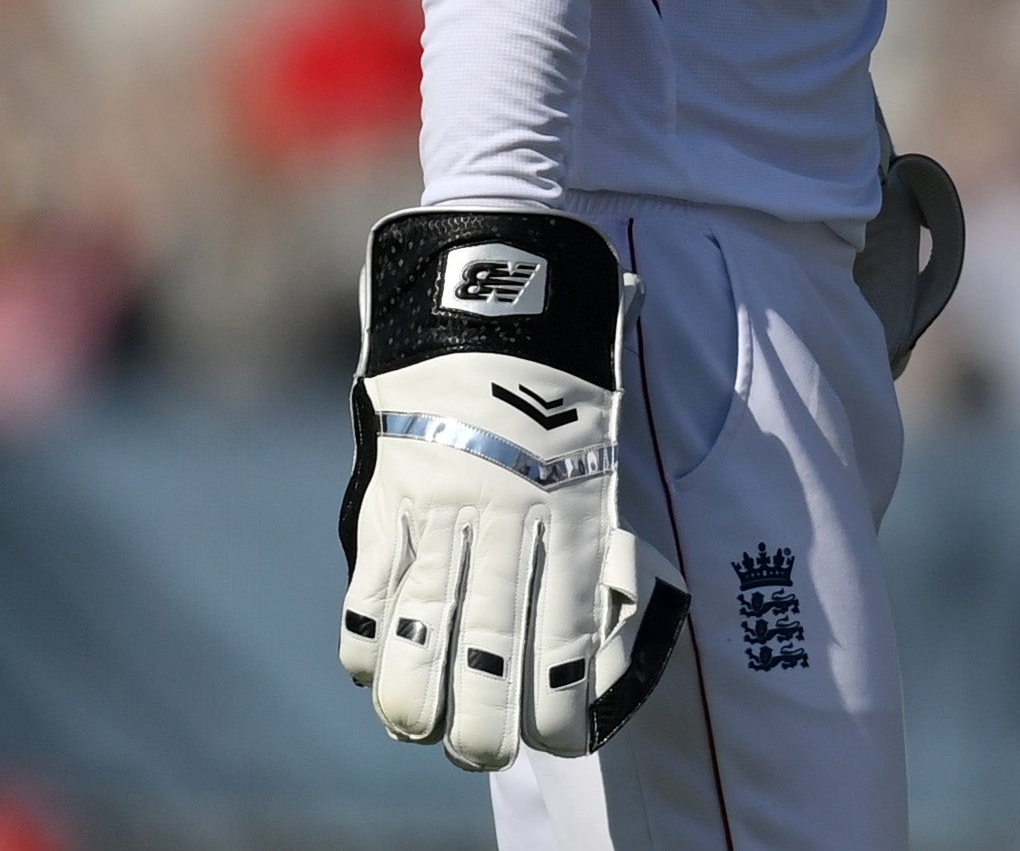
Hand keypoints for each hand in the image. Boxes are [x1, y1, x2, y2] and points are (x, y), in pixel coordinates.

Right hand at [340, 210, 684, 768]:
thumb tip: (620, 604)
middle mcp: (506, 515)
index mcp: (575, 505)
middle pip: (490, 642)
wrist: (496, 292)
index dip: (563, 696)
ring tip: (426, 734)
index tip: (563, 739)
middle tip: (486, 756)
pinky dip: (368, 633)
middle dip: (487, 716)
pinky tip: (373, 671)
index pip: (570, 627)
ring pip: (422, 626)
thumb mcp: (606, 443)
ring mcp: (439, 506)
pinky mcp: (386, 492)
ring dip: (420, 694)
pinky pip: (370, 581)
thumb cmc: (569, 373)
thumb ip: (600, 521)